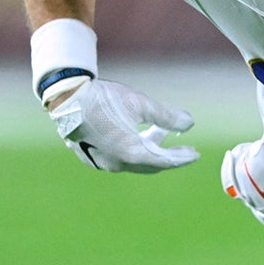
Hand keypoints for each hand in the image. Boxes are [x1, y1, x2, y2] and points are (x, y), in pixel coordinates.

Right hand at [48, 78, 199, 172]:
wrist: (68, 99)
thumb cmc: (105, 100)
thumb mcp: (140, 104)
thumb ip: (167, 116)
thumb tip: (189, 125)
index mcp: (131, 153)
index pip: (164, 161)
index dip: (181, 158)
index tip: (195, 154)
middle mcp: (117, 163)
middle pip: (150, 165)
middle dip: (168, 157)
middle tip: (184, 150)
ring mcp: (102, 162)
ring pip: (134, 161)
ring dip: (150, 150)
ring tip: (159, 133)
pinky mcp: (92, 157)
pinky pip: (119, 158)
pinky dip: (134, 150)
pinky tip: (136, 136)